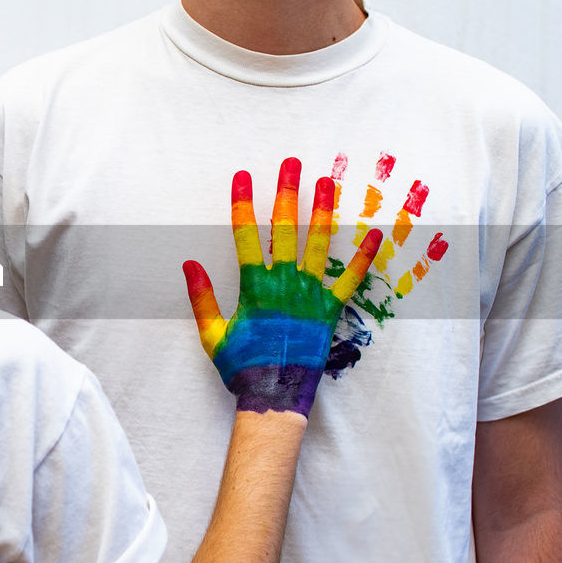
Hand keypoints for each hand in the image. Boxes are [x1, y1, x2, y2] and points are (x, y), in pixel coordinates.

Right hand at [183, 159, 380, 415]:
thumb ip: (201, 297)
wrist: (275, 397)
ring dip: (322, 211)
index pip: (246, 236)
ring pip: (319, 245)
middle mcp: (285, 285)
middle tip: (291, 164)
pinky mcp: (331, 312)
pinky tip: (373, 235)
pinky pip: (351, 281)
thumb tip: (188, 263)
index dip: (244, 204)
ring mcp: (310, 296)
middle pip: (286, 230)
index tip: (243, 177)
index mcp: (255, 288)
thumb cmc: (241, 368)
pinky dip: (362, 258)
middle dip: (287, 193)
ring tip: (326, 182)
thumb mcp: (211, 335)